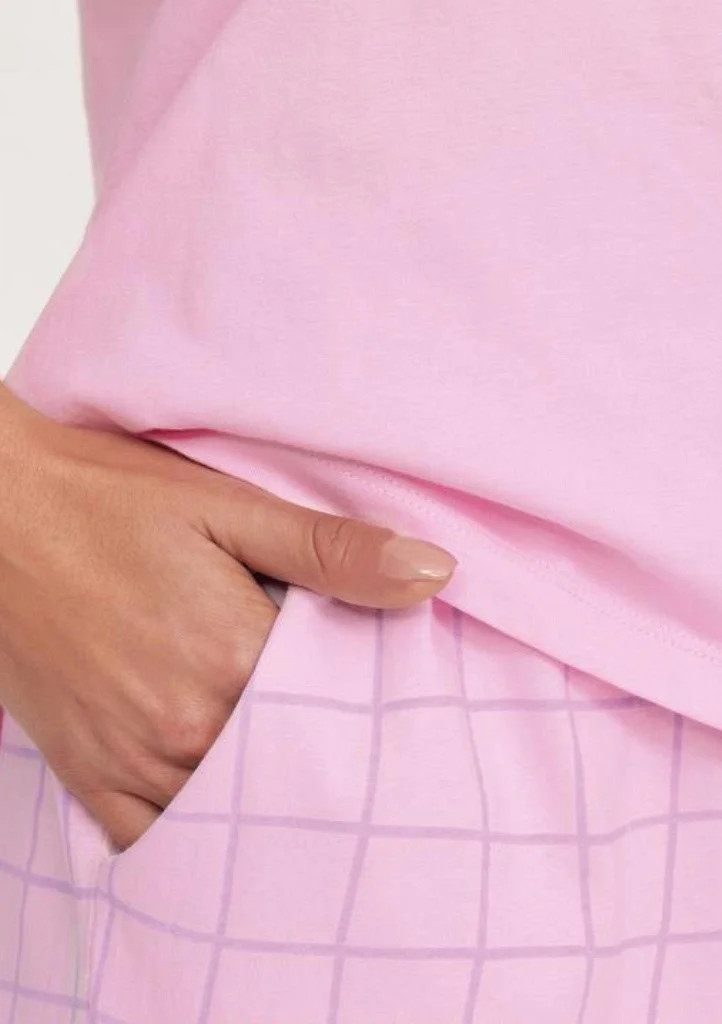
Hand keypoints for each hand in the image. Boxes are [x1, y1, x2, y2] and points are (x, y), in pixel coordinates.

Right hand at [0, 390, 455, 849]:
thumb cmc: (107, 500)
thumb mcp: (228, 507)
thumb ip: (332, 550)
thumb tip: (435, 573)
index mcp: (233, 658)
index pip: (343, 711)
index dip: (370, 701)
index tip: (385, 691)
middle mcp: (185, 727)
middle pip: (294, 766)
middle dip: (326, 751)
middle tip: (346, 727)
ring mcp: (131, 760)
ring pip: (233, 810)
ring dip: (268, 791)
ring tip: (295, 764)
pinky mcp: (87, 775)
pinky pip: (154, 839)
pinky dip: (196, 832)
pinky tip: (224, 810)